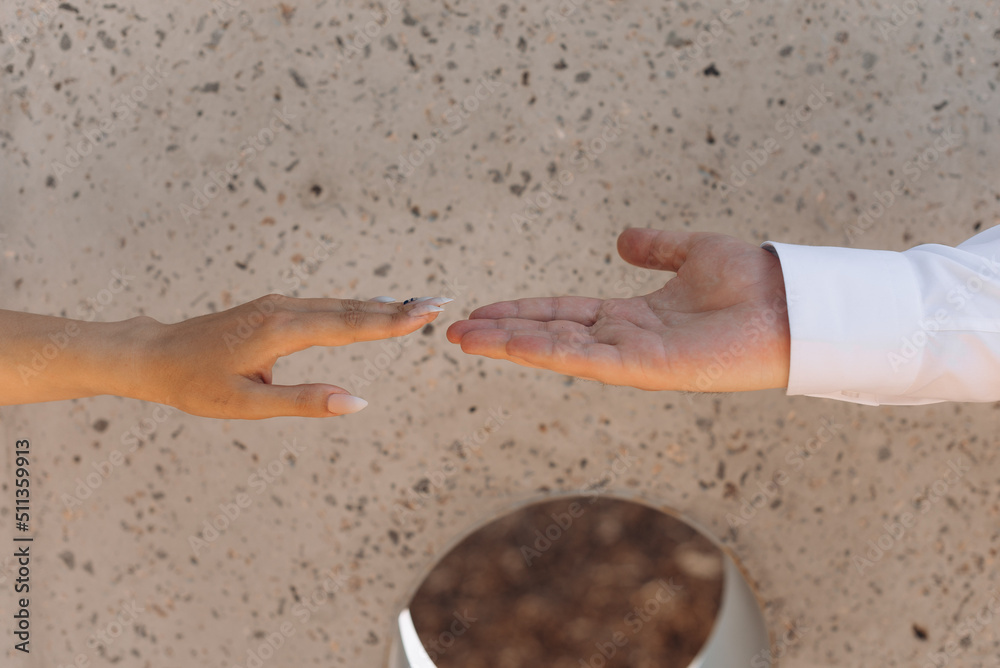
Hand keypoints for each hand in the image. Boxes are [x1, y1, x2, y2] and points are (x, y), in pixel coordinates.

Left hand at [127, 294, 450, 418]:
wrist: (154, 354)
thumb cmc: (195, 384)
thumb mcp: (247, 405)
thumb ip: (305, 401)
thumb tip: (358, 401)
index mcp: (279, 330)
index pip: (347, 325)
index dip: (390, 322)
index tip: (426, 313)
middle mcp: (283, 309)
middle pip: (350, 309)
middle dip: (397, 308)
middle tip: (440, 303)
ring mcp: (278, 304)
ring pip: (339, 305)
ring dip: (381, 306)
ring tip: (419, 305)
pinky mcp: (274, 307)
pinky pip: (325, 306)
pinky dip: (356, 307)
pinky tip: (374, 307)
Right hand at [447, 229, 789, 392]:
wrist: (792, 302)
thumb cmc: (752, 281)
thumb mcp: (693, 251)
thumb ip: (656, 247)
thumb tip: (622, 238)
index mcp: (632, 316)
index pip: (563, 313)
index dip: (522, 312)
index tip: (483, 310)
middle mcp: (625, 339)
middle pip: (550, 334)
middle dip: (501, 333)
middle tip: (454, 331)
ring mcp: (632, 357)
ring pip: (557, 350)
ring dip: (508, 344)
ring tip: (464, 338)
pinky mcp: (646, 368)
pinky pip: (585, 359)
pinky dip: (544, 351)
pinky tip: (509, 344)